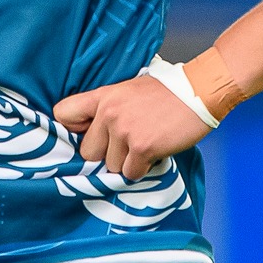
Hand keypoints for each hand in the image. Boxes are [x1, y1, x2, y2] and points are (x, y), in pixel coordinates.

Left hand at [54, 75, 210, 180]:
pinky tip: (155, 152)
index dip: (73, 131)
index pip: (63, 114)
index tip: (88, 136)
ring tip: (146, 144)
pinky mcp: (142, 147)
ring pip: (111, 167)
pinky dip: (143, 169)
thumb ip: (108, 108)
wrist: (199, 91)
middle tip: (128, 145)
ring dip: (128, 162)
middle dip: (107, 154)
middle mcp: (109, 113)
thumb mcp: (129, 89)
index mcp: (103, 96)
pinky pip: (131, 173)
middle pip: (88, 152)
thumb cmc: (167, 92)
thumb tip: (94, 134)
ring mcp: (124, 131)